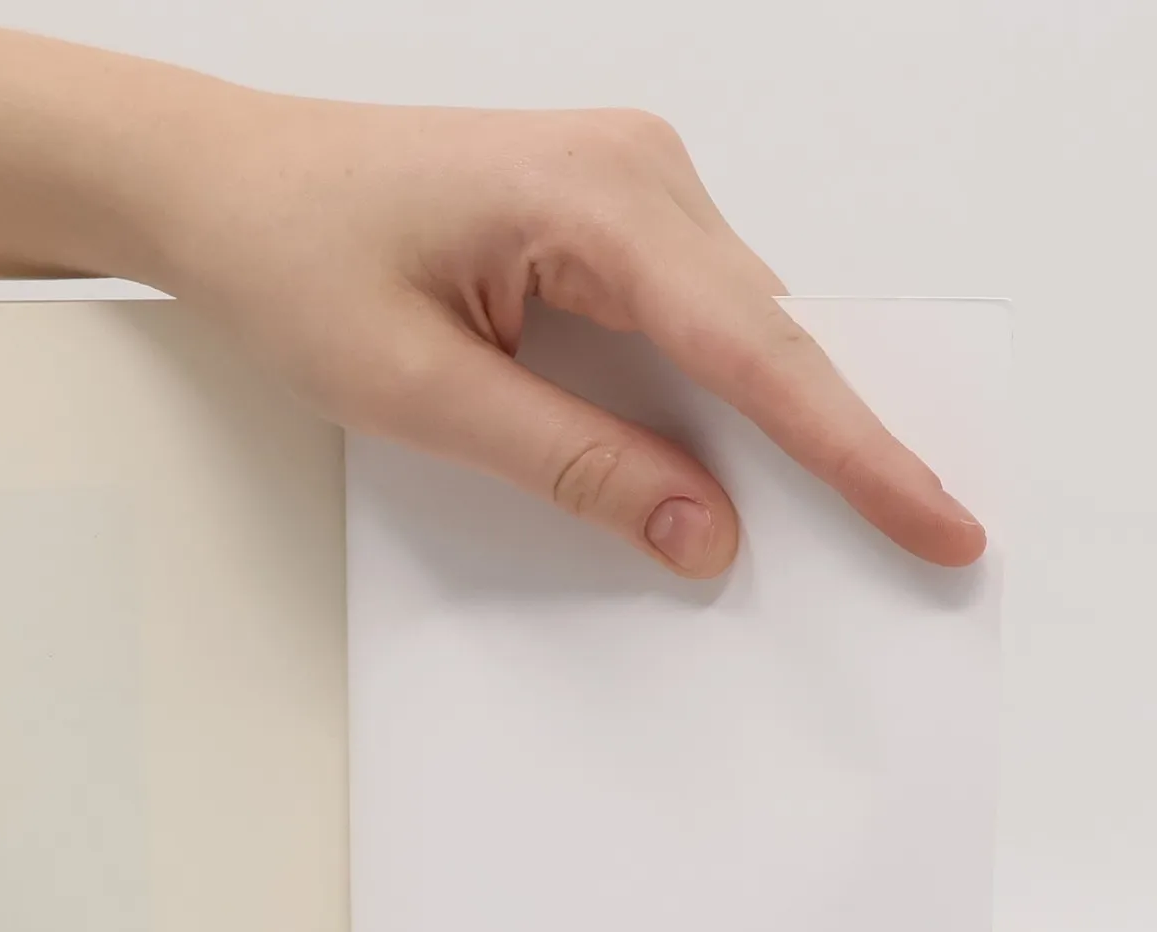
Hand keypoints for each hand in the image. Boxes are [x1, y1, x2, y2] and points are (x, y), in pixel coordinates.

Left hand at [151, 99, 984, 576]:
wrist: (219, 183)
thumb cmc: (291, 260)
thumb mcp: (423, 394)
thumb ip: (572, 465)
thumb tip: (701, 530)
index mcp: (597, 200)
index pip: (761, 352)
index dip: (857, 453)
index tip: (936, 520)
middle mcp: (635, 169)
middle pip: (773, 333)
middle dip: (842, 441)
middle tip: (919, 538)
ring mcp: (625, 178)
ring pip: (741, 321)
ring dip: (779, 416)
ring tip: (849, 511)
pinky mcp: (602, 206)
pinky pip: (694, 305)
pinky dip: (721, 381)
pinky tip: (730, 447)